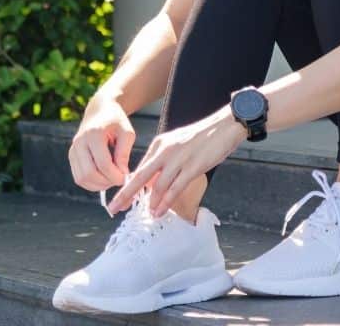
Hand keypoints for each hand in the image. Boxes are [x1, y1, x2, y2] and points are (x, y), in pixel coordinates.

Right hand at [68, 94, 135, 192]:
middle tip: (119, 180)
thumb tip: (122, 175)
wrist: (100, 110)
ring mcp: (73, 150)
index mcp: (94, 134)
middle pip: (89, 174)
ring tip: (112, 178)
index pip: (103, 163)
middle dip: (106, 182)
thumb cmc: (117, 121)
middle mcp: (79, 142)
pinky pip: (78, 177)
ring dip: (98, 185)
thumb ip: (124, 153)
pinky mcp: (71, 156)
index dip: (116, 175)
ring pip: (81, 179)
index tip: (126, 177)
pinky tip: (103, 178)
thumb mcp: (127, 133)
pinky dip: (91, 183)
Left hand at [106, 107, 245, 217]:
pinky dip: (165, 202)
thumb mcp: (177, 144)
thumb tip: (153, 183)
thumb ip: (163, 161)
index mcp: (159, 144)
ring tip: (148, 214)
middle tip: (114, 208)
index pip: (139, 168)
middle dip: (125, 194)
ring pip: (158, 185)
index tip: (119, 199)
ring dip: (151, 202)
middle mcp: (165, 151)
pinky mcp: (193, 167)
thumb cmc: (203, 137)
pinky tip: (160, 211)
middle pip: (140, 177)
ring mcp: (179, 159)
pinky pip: (175, 188)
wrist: (225, 125)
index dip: (128, 186)